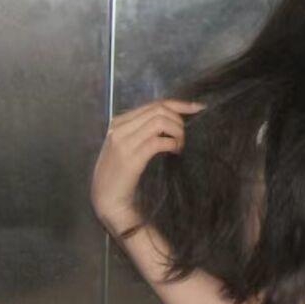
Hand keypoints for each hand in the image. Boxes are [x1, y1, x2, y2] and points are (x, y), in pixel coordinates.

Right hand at [90, 97, 205, 230]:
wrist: (106, 199)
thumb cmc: (120, 175)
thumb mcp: (128, 146)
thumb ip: (143, 131)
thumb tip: (172, 120)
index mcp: (119, 122)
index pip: (154, 104)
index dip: (179, 104)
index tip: (198, 108)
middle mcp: (119, 128)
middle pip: (159, 110)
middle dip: (179, 120)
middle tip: (184, 138)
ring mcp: (124, 142)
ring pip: (160, 121)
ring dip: (177, 132)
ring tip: (179, 146)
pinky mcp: (131, 158)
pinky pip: (158, 141)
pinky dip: (172, 144)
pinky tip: (175, 152)